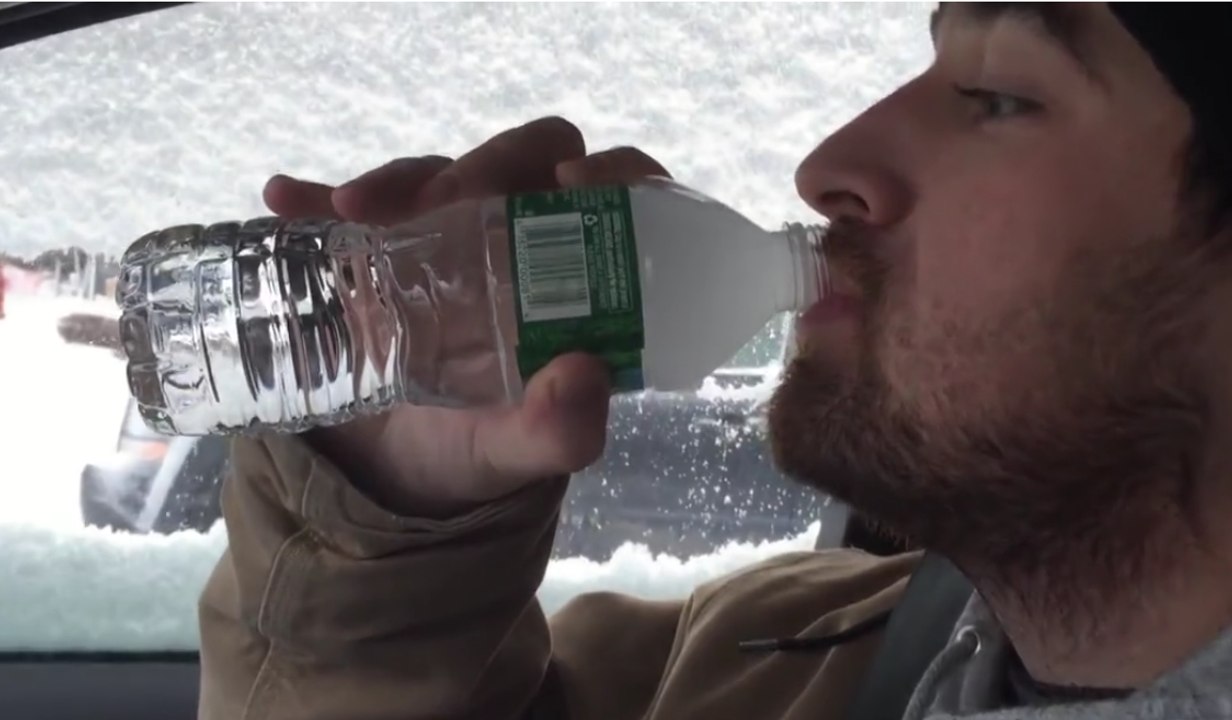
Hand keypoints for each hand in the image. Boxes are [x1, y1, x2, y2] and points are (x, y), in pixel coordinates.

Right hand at [263, 117, 672, 517]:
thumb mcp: (515, 453)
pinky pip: (345, 208)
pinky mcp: (372, 248)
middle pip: (527, 163)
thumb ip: (560, 430)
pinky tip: (285, 200)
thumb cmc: (468, 453)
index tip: (575, 179)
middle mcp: (514, 246)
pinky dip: (315, 198)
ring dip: (398, 179)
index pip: (615, 196)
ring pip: (437, 175)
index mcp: (571, 284)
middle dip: (491, 162)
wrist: (381, 478)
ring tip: (351, 210)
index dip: (610, 171)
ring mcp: (440, 239)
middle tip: (449, 198)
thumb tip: (585, 373)